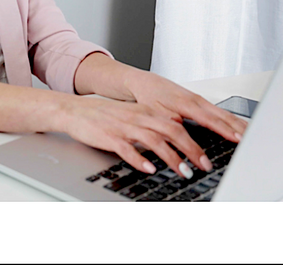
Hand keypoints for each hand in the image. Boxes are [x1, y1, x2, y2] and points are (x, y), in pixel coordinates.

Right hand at [58, 94, 220, 176]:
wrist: (75, 111)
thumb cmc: (105, 116)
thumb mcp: (132, 116)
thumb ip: (153, 124)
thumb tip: (177, 133)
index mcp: (146, 112)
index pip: (177, 126)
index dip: (195, 142)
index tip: (207, 159)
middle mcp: (138, 118)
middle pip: (171, 132)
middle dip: (191, 150)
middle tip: (203, 166)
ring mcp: (124, 127)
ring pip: (154, 141)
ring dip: (172, 158)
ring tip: (183, 172)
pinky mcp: (109, 137)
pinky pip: (128, 149)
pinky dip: (140, 159)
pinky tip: (149, 169)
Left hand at [126, 68, 247, 144]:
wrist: (142, 82)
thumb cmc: (148, 97)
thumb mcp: (157, 115)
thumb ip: (172, 127)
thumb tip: (183, 138)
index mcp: (187, 103)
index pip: (212, 120)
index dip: (227, 131)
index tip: (240, 139)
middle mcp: (196, 100)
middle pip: (224, 115)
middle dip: (241, 128)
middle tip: (256, 139)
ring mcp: (199, 99)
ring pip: (224, 112)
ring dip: (239, 123)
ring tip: (255, 134)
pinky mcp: (198, 100)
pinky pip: (220, 111)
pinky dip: (232, 119)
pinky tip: (239, 126)